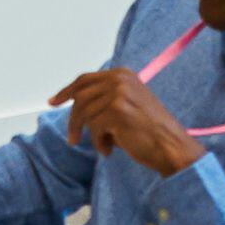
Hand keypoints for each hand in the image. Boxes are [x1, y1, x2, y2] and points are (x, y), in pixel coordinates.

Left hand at [49, 67, 205, 178]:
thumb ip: (104, 99)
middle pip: (80, 98)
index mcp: (122, 74)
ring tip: (104, 146)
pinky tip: (110, 151)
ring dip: (90, 135)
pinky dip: (99, 144)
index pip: (85, 80)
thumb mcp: (127, 105)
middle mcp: (119, 80)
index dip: (66, 91)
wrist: (171, 146)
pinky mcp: (117, 111)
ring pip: (85, 115)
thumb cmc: (150, 131)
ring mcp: (118, 94)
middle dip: (73, 120)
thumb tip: (75, 104)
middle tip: (73, 139)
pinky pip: (94, 129)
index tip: (53, 102)